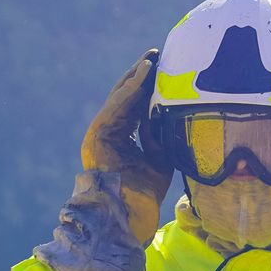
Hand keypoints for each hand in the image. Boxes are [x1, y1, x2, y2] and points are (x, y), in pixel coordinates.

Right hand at [81, 50, 173, 244]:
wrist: (128, 217)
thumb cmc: (145, 193)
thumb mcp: (161, 156)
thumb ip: (162, 134)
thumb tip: (173, 112)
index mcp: (121, 139)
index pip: (135, 106)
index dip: (149, 87)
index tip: (165, 69)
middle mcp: (108, 134)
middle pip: (125, 98)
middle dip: (142, 76)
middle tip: (158, 54)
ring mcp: (100, 134)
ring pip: (119, 98)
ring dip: (137, 76)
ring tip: (153, 58)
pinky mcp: (97, 136)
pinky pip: (117, 106)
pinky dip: (132, 89)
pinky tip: (145, 72)